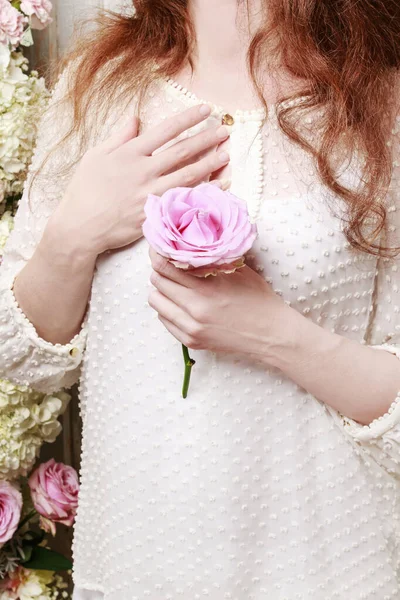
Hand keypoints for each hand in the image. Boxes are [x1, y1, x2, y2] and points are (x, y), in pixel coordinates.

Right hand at [46, 105, 229, 259]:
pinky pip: (185, 200)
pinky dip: (204, 192)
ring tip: (227, 154)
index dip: (188, 118)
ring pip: (188, 175)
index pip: (166, 130)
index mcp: (130, 153)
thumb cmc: (85, 190)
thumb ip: (119, 137)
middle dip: (206, 138)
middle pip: (182, 151)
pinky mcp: (155, 214)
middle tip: (225, 130)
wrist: (80, 226)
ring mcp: (151, 193)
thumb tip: (135, 117)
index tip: (205, 110)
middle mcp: (144, 171)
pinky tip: (220, 186)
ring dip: (210, 163)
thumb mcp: (97, 156)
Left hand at [148, 248, 285, 360]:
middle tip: (168, 264)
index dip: (158, 254)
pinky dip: (167, 309)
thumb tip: (190, 244)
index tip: (159, 248)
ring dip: (161, 290)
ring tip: (174, 285)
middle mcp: (194, 310)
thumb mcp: (239, 271)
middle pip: (157, 282)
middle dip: (160, 270)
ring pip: (156, 302)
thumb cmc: (259, 300)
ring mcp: (191, 328)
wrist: (271, 334)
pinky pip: (165, 320)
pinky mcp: (192, 342)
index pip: (165, 267)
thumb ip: (213, 259)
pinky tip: (180, 303)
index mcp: (206, 289)